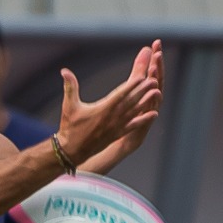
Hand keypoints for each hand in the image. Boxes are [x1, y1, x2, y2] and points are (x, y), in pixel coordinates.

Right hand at [56, 42, 163, 165]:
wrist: (72, 151)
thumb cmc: (70, 127)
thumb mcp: (69, 105)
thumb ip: (70, 87)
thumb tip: (64, 70)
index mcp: (104, 109)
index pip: (121, 93)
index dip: (133, 83)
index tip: (143, 75)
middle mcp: (113, 117)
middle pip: (132, 100)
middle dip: (144, 88)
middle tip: (155, 78)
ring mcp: (117, 126)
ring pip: (135, 111)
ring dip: (147, 101)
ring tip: (158, 91)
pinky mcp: (118, 134)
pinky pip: (134, 125)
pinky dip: (144, 120)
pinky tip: (154, 114)